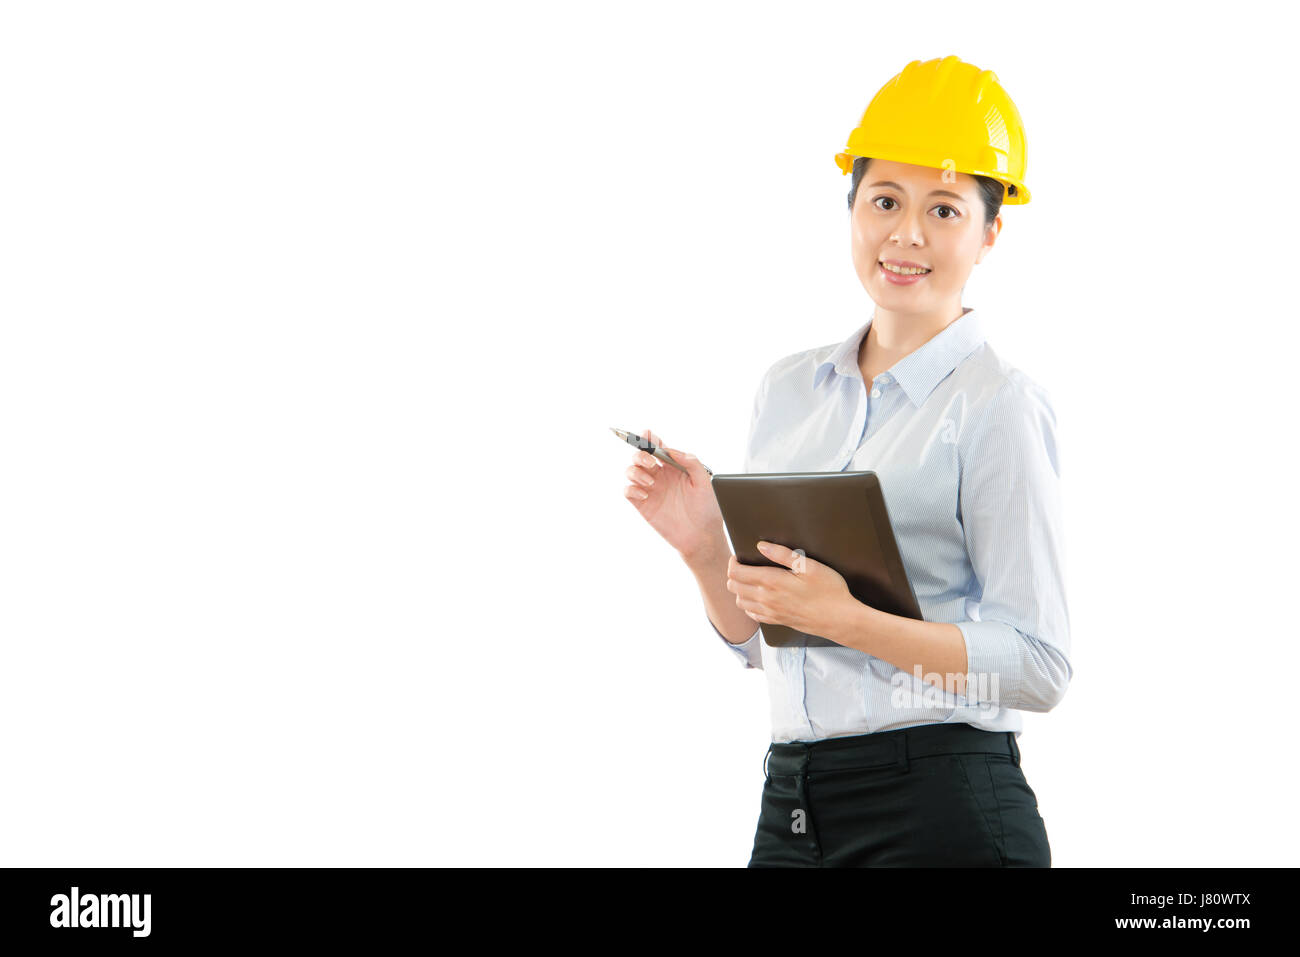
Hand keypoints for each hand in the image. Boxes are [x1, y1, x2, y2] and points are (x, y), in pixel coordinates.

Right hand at [624, 427, 723, 559]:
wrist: (702, 536)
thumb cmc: (706, 509)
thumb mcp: (705, 482)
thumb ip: (691, 462)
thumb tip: (673, 450)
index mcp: (674, 466)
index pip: (658, 446)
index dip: (649, 438)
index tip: (647, 434)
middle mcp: (660, 475)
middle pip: (640, 456)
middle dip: (640, 454)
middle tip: (650, 462)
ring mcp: (650, 489)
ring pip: (631, 471)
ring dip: (636, 472)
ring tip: (651, 482)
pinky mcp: (643, 505)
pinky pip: (628, 491)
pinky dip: (632, 489)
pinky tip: (646, 495)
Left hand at [726, 540, 857, 641]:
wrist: (840, 620)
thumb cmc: (829, 591)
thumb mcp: (809, 566)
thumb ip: (783, 554)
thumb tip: (762, 546)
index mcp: (771, 582)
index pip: (736, 573)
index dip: (734, 561)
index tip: (739, 556)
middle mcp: (766, 599)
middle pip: (734, 586)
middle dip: (733, 574)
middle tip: (743, 565)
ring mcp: (770, 612)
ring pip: (740, 601)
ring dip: (739, 590)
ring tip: (749, 580)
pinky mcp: (777, 621)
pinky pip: (752, 614)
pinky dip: (749, 605)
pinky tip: (758, 598)